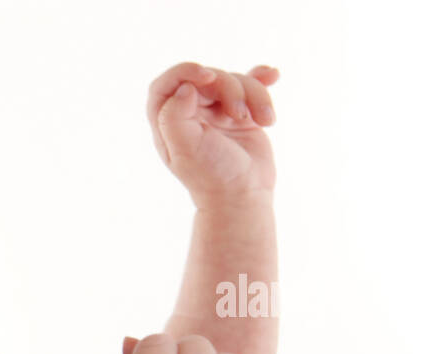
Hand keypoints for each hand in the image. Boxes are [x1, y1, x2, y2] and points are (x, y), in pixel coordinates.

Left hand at [147, 62, 278, 205]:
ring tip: (265, 121)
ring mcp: (216, 111)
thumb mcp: (186, 148)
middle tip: (239, 117)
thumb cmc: (211, 175)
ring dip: (255, 96)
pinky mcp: (241, 113)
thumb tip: (185, 87)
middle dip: (230, 89)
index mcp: (168, 121)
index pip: (167, 83)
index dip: (184, 71)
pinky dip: (263, 80)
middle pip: (210, 78)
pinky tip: (273, 76)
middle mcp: (190, 112)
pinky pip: (252, 85)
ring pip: (236, 81)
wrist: (242, 195)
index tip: (206, 77)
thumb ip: (175, 116)